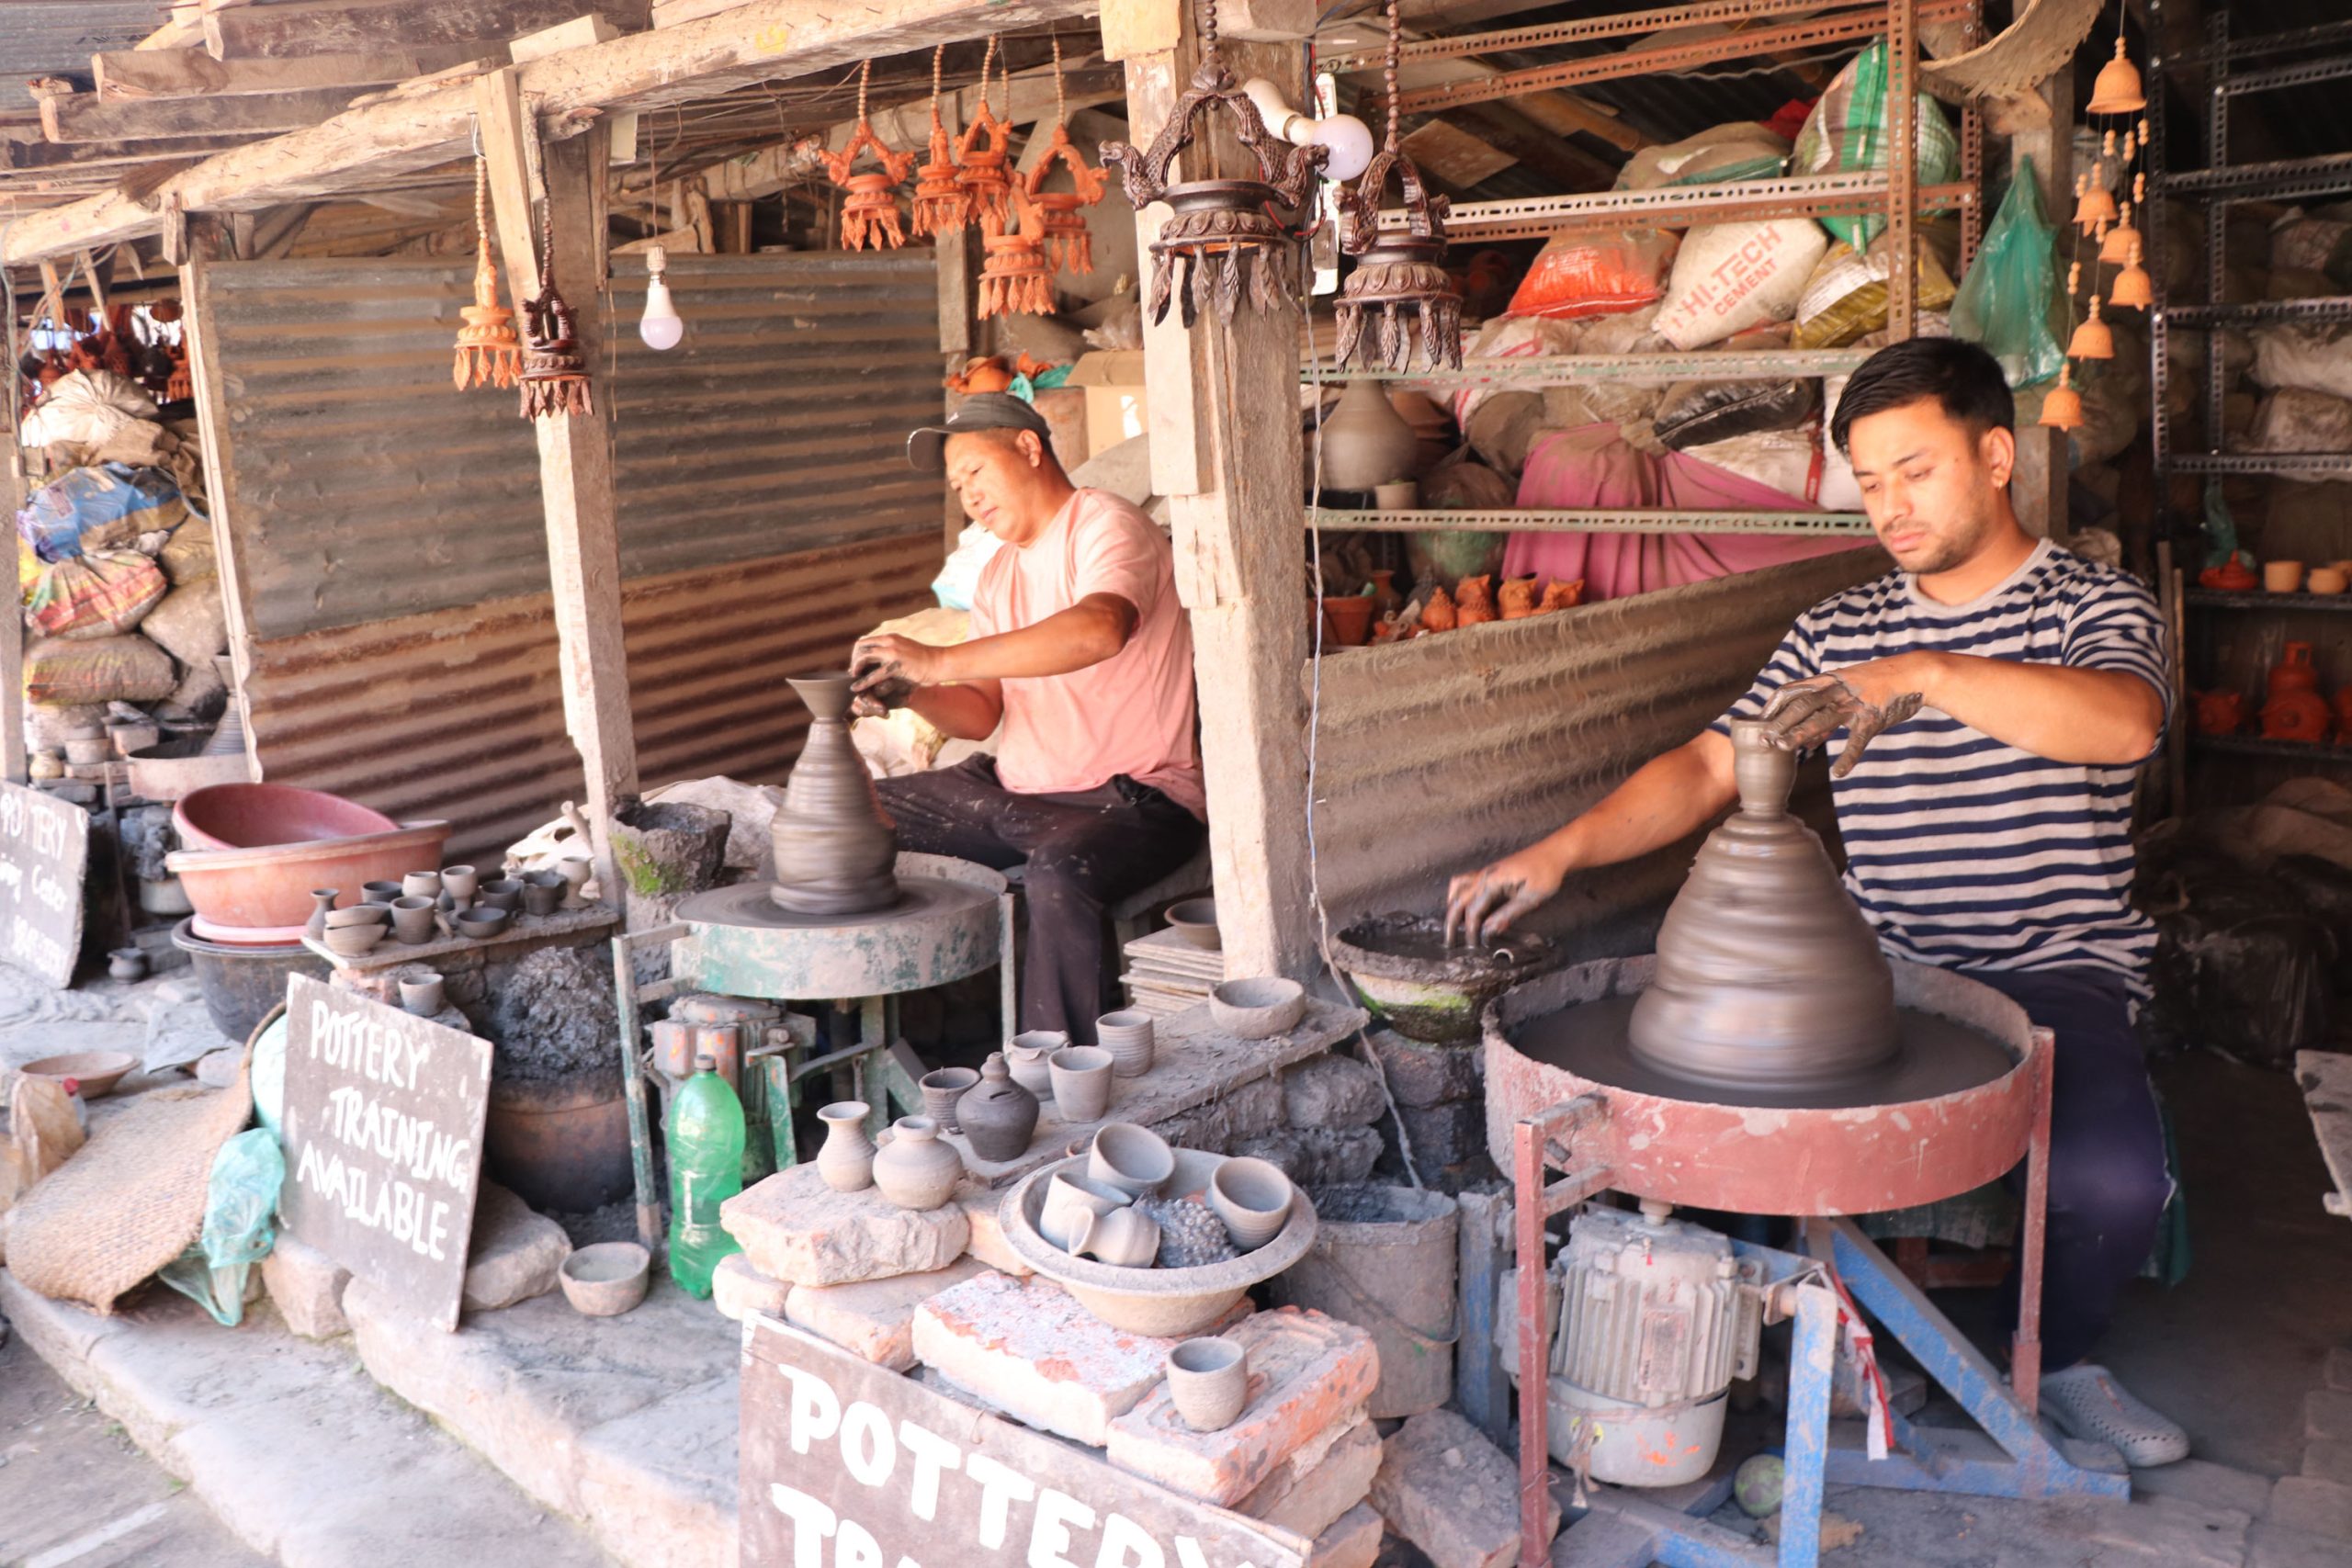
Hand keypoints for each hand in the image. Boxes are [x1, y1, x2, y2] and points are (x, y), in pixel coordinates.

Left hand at [849, 635, 940, 717]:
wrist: (941, 663)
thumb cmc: (926, 660)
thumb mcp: (907, 649)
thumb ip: (894, 651)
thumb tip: (883, 657)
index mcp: (891, 637)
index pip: (866, 641)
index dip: (858, 653)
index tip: (858, 665)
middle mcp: (889, 641)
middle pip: (861, 646)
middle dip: (854, 659)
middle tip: (854, 672)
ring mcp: (892, 652)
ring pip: (864, 656)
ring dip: (856, 667)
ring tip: (855, 678)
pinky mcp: (896, 666)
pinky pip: (874, 674)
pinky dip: (863, 682)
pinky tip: (857, 688)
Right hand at [1444, 848, 1563, 947]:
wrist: (1554, 853)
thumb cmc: (1546, 874)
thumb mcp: (1530, 898)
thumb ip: (1508, 914)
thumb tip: (1489, 931)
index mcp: (1492, 881)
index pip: (1474, 909)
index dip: (1471, 929)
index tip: (1473, 946)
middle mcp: (1484, 874)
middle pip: (1458, 898)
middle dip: (1452, 921)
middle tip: (1450, 942)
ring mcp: (1486, 871)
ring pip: (1458, 886)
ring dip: (1453, 905)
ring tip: (1455, 924)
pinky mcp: (1491, 872)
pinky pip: (1465, 882)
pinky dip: (1459, 895)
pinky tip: (1466, 907)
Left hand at [1761, 660, 1925, 777]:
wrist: (1915, 674)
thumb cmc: (1878, 685)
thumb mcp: (1848, 693)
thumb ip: (1825, 714)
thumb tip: (1806, 741)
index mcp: (1828, 681)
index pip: (1792, 691)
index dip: (1773, 707)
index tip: (1757, 723)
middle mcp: (1838, 689)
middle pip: (1802, 705)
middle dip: (1779, 723)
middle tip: (1762, 741)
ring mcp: (1855, 703)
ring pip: (1823, 718)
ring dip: (1801, 733)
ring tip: (1783, 748)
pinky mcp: (1873, 717)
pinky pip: (1858, 739)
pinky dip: (1848, 757)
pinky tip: (1838, 772)